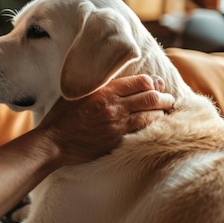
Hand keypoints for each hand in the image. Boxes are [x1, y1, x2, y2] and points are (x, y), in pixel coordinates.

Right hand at [36, 74, 174, 165]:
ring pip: (151, 116)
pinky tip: (153, 125)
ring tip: (164, 111)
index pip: (140, 82)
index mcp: (104, 91)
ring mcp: (117, 125)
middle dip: (164, 97)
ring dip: (161, 113)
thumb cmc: (62, 115)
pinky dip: (151, 126)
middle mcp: (114, 107)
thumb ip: (98, 86)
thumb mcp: (78, 93)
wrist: (54, 141)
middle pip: (151, 98)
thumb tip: (116, 81)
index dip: (153, 82)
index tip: (156, 84)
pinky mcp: (117, 140)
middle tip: (169, 98)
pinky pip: (142, 131)